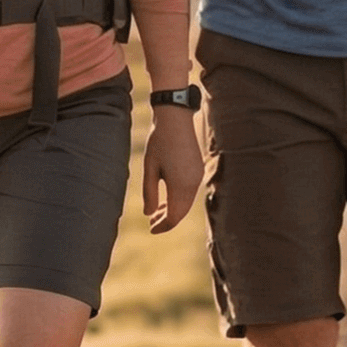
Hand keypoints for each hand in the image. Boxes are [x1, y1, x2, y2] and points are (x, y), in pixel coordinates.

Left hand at [142, 107, 203, 233]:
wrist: (176, 117)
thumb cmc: (159, 141)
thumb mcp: (150, 168)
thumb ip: (150, 193)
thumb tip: (149, 214)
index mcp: (181, 185)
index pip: (174, 216)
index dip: (163, 226)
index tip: (151, 229)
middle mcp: (193, 183)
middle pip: (182, 212)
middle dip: (167, 220)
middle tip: (151, 223)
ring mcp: (197, 176)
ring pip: (187, 202)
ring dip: (173, 209)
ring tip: (156, 212)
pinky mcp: (197, 169)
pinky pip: (190, 192)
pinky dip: (179, 199)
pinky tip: (167, 197)